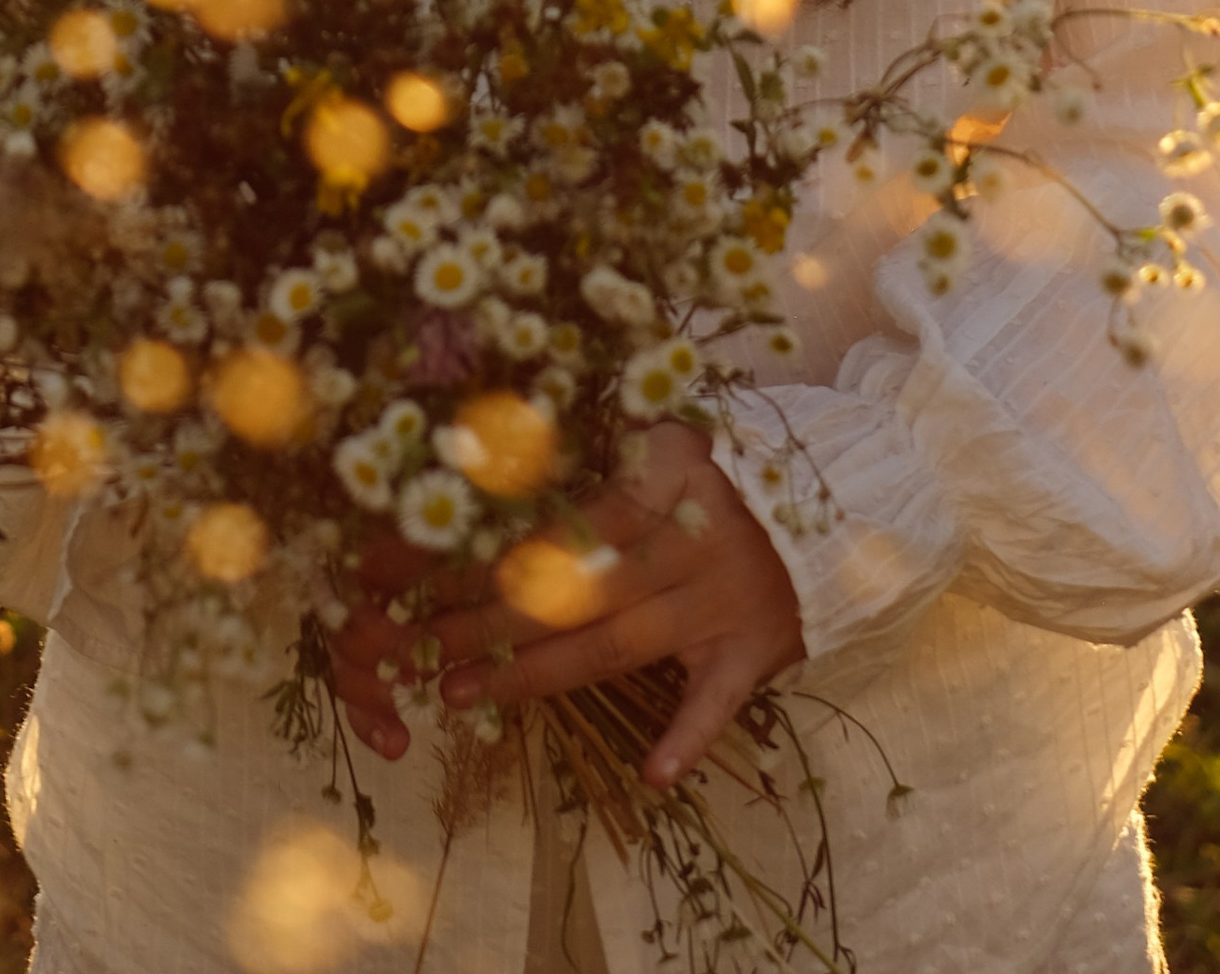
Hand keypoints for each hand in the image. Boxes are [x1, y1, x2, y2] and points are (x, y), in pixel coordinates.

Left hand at [326, 422, 804, 791]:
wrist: (815, 514)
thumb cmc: (708, 480)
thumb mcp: (652, 444)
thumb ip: (579, 460)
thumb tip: (464, 472)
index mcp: (662, 473)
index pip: (554, 519)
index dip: (475, 549)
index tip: (404, 569)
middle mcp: (688, 536)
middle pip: (568, 588)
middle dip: (480, 618)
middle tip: (410, 642)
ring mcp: (722, 599)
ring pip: (615, 645)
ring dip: (535, 676)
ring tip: (456, 692)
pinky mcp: (753, 650)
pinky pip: (718, 700)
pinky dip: (689, 737)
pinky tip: (653, 774)